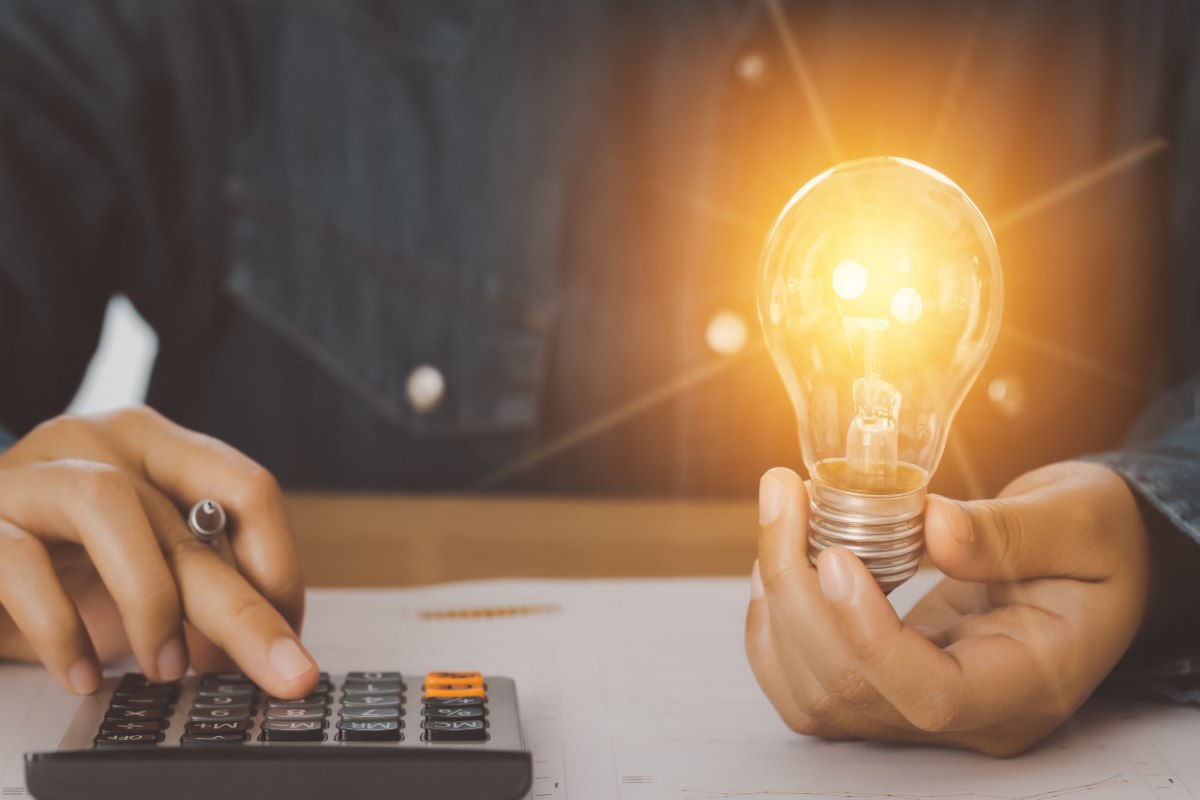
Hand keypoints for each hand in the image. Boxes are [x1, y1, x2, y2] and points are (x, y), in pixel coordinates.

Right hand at [0, 407, 318, 697]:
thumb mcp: (138, 565)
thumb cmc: (53, 556)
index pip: (246, 488)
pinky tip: (82, 673)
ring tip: (167, 671)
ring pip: (111, 505)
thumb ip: (192, 588)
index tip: (287, 634)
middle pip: (194, 519)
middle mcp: (99, 441)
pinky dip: (60, 627)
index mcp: (156, 447)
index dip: (278, 567)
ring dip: (152, 600)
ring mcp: (33, 472)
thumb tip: (257, 649)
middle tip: (285, 671)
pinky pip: (22, 560)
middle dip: (249, 609)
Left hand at [745, 461, 1150, 755]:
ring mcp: (919, 710)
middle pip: (852, 690)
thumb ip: (1011, 530)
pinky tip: (780, 562)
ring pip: (814, 696)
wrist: (1087, 562)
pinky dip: (775, 628)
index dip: (867, 634)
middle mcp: (968, 717)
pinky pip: (807, 685)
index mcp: (1028, 684)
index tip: (835, 553)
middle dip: (797, 589)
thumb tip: (932, 527)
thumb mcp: (1082, 519)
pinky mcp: (884, 688)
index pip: (930, 695)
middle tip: (783, 493)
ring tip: (780, 516)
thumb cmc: (1098, 541)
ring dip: (778, 604)